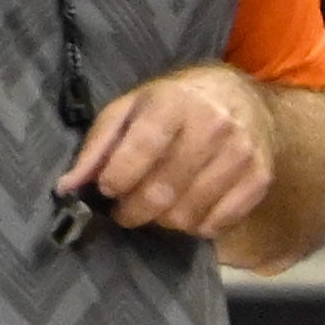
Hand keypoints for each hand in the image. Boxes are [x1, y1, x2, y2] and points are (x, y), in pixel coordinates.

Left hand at [63, 64, 281, 239]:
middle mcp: (213, 125)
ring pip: (187, 215)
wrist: (241, 99)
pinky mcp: (258, 179)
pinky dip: (195, 226)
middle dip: (134, 211)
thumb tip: (67, 188)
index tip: (109, 189)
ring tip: (158, 207)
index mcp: (175, 101)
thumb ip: (98, 146)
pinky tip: (188, 209)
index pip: (141, 150)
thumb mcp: (131, 109)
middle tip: (126, 210)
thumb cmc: (174, 105)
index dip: (117, 179)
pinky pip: (216, 224)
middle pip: (162, 192)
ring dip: (163, 221)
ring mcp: (240, 154)